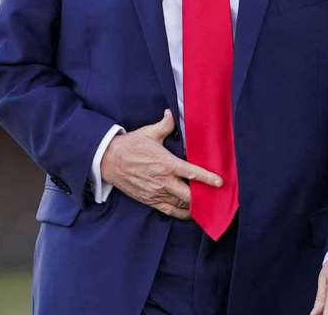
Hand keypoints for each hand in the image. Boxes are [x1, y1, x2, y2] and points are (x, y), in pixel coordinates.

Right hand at [99, 109, 221, 218]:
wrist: (108, 161)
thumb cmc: (129, 146)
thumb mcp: (148, 133)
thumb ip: (164, 125)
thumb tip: (172, 114)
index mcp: (166, 163)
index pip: (192, 173)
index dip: (208, 178)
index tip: (219, 182)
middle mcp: (163, 181)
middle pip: (189, 195)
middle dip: (202, 197)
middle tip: (213, 196)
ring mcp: (156, 193)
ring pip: (180, 205)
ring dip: (193, 206)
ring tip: (205, 204)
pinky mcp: (149, 200)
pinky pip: (169, 211)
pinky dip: (181, 213)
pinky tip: (189, 211)